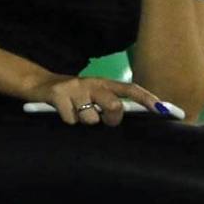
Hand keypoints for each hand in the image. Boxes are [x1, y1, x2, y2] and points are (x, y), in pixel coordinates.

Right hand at [28, 73, 162, 125]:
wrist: (38, 84)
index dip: (148, 99)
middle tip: (101, 119)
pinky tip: (63, 113)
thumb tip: (128, 118)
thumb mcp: (91, 95)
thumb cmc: (71, 95)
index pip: (130, 89)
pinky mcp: (58, 95)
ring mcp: (74, 88)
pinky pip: (71, 119)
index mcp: (103, 83)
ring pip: (91, 118)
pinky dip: (67, 120)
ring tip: (76, 113)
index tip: (165, 110)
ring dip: (84, 121)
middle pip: (114, 106)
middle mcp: (91, 83)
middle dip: (110, 119)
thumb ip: (108, 102)